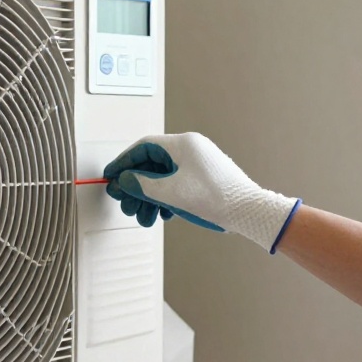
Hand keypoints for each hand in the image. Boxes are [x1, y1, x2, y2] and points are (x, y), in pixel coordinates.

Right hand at [103, 132, 301, 252]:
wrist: (250, 212)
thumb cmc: (217, 198)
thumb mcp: (171, 193)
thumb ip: (142, 185)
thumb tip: (123, 182)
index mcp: (183, 145)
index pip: (143, 147)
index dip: (123, 163)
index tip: (111, 177)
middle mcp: (190, 150)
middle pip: (151, 164)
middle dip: (136, 187)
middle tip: (126, 203)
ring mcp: (198, 165)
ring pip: (163, 178)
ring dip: (149, 197)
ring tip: (143, 216)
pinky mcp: (204, 179)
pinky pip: (175, 185)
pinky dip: (164, 199)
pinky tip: (161, 215)